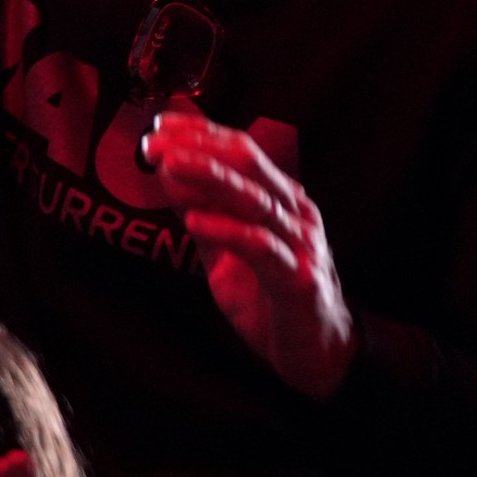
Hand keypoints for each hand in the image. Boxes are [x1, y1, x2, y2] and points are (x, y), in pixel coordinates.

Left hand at [142, 110, 356, 397]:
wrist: (319, 354)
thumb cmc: (272, 298)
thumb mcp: (228, 251)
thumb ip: (204, 214)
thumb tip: (167, 176)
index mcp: (281, 199)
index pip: (240, 150)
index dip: (200, 132)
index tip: (159, 122)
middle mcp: (295, 212)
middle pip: (248, 163)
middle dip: (199, 147)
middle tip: (157, 141)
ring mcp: (301, 244)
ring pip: (254, 199)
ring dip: (209, 177)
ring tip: (171, 164)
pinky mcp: (299, 280)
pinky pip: (261, 248)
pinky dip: (226, 231)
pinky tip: (195, 223)